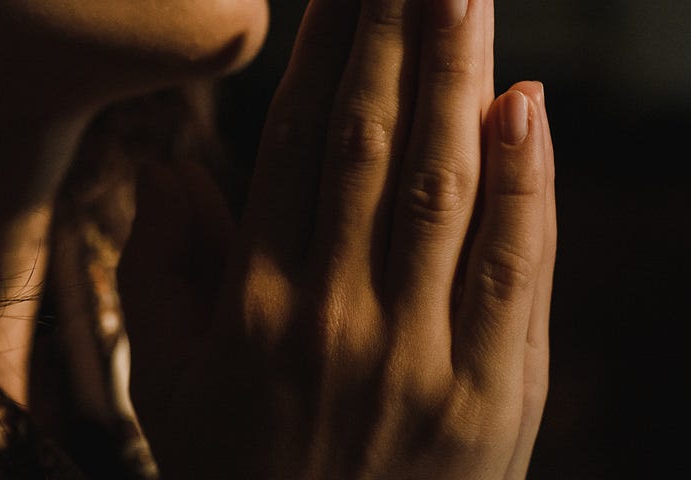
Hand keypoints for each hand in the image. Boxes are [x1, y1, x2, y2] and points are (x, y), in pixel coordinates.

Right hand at [119, 0, 555, 476]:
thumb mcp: (177, 390)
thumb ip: (167, 273)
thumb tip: (169, 167)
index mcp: (255, 306)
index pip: (299, 144)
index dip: (327, 50)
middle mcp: (334, 315)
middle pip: (374, 141)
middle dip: (396, 30)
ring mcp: (418, 354)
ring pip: (443, 184)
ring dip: (458, 73)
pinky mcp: (494, 395)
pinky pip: (514, 268)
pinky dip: (523, 183)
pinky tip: (523, 104)